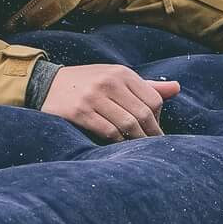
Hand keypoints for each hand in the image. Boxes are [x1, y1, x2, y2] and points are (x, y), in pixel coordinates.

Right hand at [43, 64, 179, 142]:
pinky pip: (108, 132)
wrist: (45, 85)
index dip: (158, 120)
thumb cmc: (87, 84)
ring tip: (138, 150)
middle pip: (143, 114)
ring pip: (128, 124)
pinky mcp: (80, 111)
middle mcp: (109, 82)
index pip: (154, 100)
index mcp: (122, 73)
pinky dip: (118, 142)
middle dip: (151, 135)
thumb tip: (177, 88)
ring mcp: (94, 96)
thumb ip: (145, 86)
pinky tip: (118, 147)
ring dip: (136, 141)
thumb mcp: (115, 78)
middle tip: (152, 149)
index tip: (156, 132)